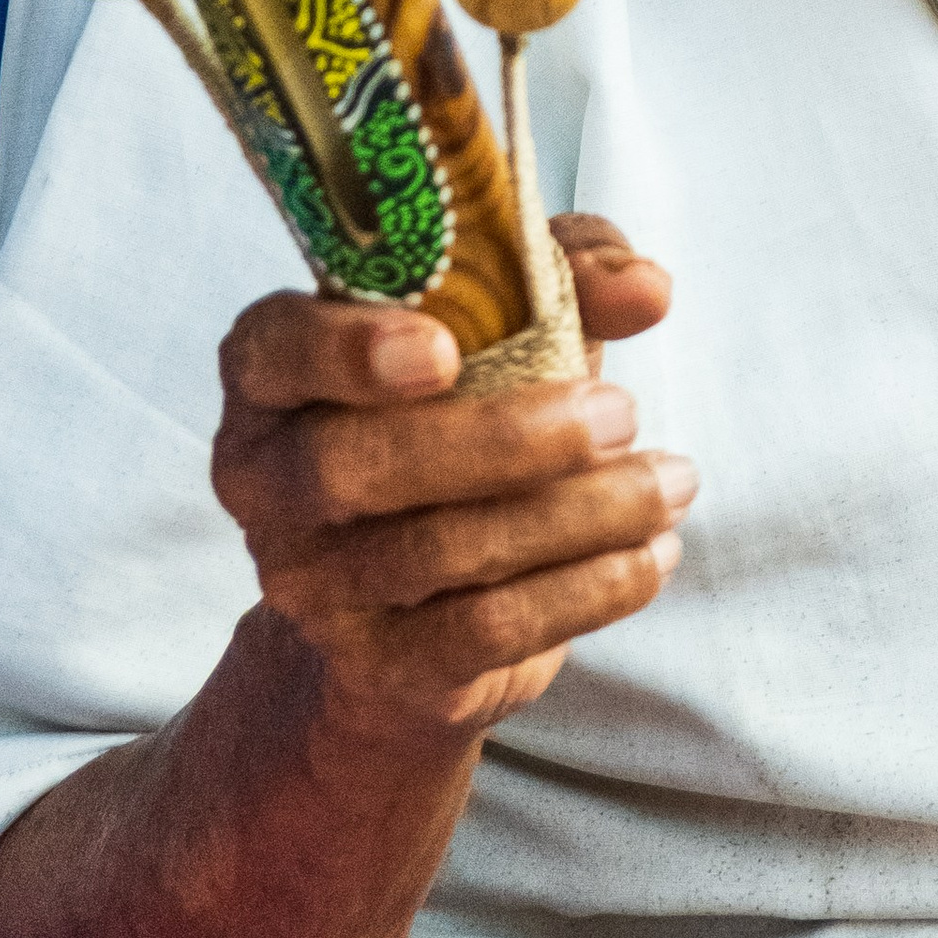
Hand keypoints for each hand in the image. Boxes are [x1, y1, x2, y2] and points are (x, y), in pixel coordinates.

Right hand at [210, 213, 690, 751]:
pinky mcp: (378, 665)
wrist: (420, 595)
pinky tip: (651, 555)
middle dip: (502, 440)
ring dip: (576, 514)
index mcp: (274, 372)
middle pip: (354, 466)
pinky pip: (481, 632)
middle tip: (621, 411)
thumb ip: (569, 272)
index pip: (274, 350)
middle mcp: (266, 481)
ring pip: (434, 551)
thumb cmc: (462, 408)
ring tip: (670, 481)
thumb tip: (648, 287)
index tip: (446, 350)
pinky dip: (583, 591)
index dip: (347, 351)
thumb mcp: (508, 316)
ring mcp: (311, 584)